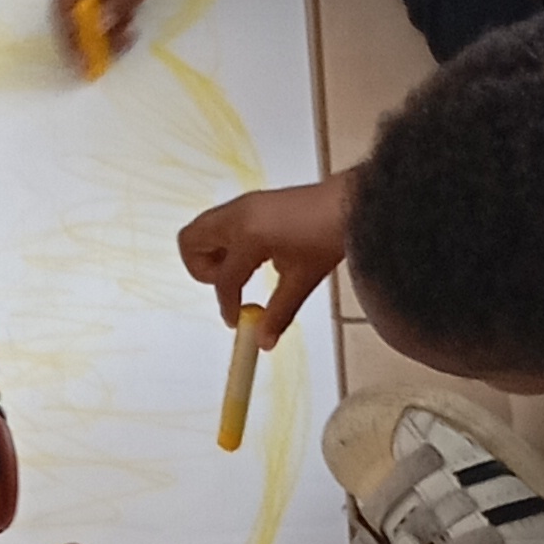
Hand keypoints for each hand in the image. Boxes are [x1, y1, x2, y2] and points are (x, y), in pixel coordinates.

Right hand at [54, 0, 165, 65]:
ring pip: (78, 20)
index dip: (73, 47)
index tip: (84, 67)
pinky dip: (102, 21)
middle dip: (87, 44)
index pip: (66, 23)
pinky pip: (86, 10)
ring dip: (99, 33)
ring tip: (126, 36)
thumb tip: (98, 27)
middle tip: (109, 56)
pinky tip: (125, 21)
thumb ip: (116, 6)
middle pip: (68, 25)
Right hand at [177, 177, 352, 346]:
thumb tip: (263, 341)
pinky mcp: (251, 202)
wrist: (352, 204)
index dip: (227, 305)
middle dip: (202, 270)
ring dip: (211, 254)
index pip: (224, 279)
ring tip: (241, 271)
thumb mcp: (303, 279)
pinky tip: (255, 257)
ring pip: (203, 229)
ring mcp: (243, 205)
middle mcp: (238, 216)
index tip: (237, 320)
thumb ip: (279, 313)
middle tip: (226, 285)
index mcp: (249, 235)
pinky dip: (226, 242)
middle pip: (191, 242)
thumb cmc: (329, 235)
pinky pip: (222, 223)